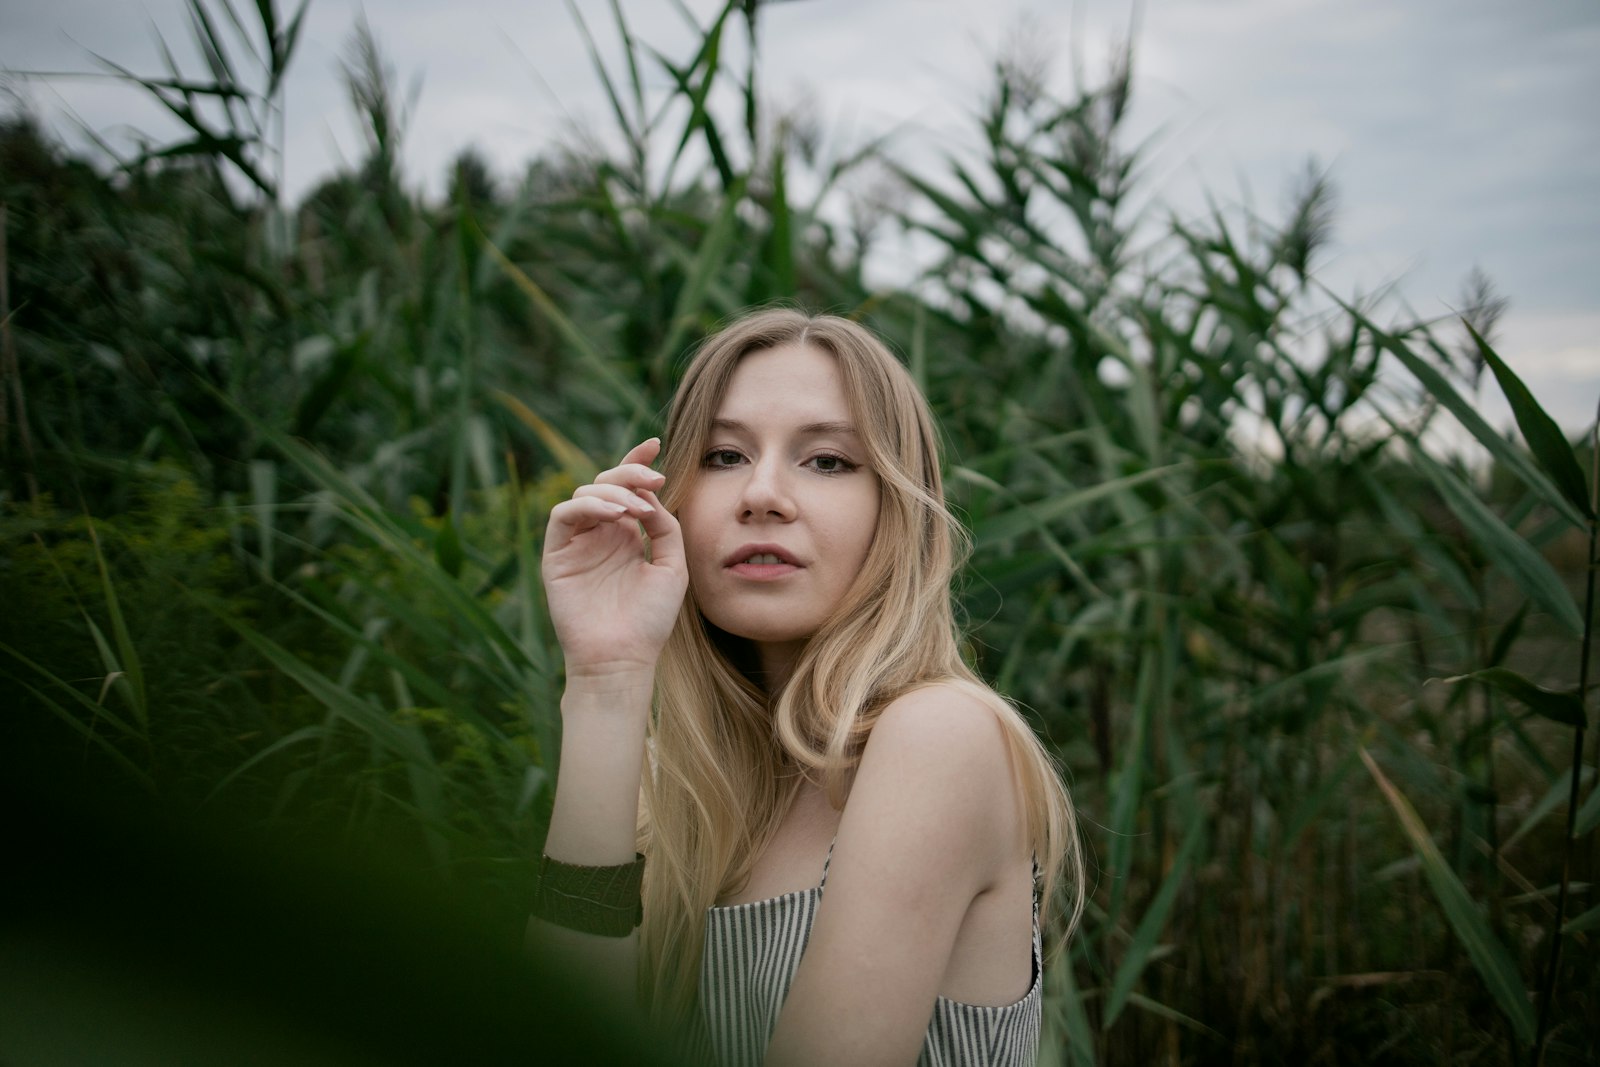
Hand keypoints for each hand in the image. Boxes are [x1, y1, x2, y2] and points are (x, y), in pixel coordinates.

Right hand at [542, 438, 688, 677]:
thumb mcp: (671, 566)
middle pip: (607, 484)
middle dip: (630, 472)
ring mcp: (577, 543)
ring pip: (584, 493)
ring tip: (637, 509)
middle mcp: (601, 534)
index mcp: (627, 535)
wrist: (622, 658)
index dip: (637, 461)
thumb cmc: (649, 620)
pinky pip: (563, 515)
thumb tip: (650, 496)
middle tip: (653, 478)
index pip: (628, 489)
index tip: (656, 443)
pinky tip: (613, 514)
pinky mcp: (556, 555)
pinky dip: (587, 506)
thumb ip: (665, 527)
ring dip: (613, 492)